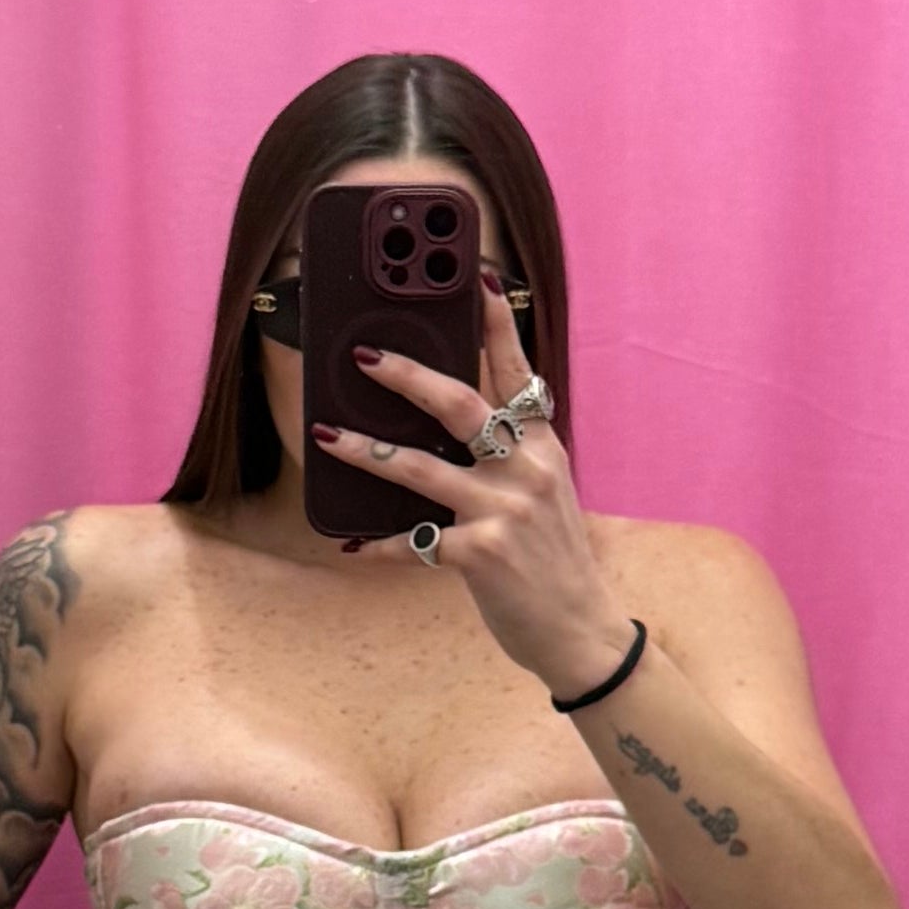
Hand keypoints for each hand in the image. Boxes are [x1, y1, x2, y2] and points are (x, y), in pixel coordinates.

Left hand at [317, 294, 633, 700]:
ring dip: (365, 450)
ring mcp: (504, 510)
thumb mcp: (545, 492)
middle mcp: (526, 469)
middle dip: (407, 376)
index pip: (518, 370)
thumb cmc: (552, 559)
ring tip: (326, 435)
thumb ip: (510, 454)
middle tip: (365, 357)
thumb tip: (449, 420)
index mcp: (542, 446)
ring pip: (420, 468)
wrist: (581, 631)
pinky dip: (380, 544)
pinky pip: (416, 541)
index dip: (497, 322)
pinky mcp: (483, 555)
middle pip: (460, 404)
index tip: (476, 277)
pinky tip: (352, 543)